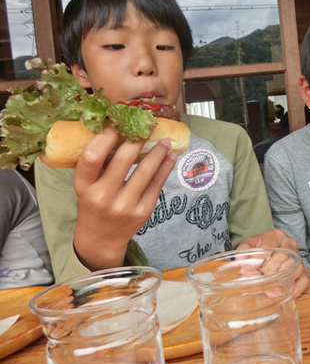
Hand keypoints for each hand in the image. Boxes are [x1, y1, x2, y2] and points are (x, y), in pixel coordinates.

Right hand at [72, 126, 176, 270]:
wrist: (101, 238)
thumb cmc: (93, 203)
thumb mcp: (86, 185)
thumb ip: (98, 163)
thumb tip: (119, 129)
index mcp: (83, 187)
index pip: (92, 157)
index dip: (106, 137)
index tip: (118, 124)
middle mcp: (103, 197)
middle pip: (123, 160)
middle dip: (137, 139)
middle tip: (147, 127)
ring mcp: (125, 206)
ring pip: (145, 171)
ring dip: (158, 152)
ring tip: (164, 140)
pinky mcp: (143, 211)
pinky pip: (157, 183)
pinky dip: (165, 167)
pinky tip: (170, 156)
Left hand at [237, 229, 308, 297]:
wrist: (272, 247)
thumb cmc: (261, 246)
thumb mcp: (250, 243)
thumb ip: (244, 249)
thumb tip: (240, 259)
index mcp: (276, 235)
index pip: (268, 247)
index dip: (258, 260)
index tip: (248, 271)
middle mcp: (289, 244)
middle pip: (283, 257)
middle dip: (270, 272)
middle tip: (258, 283)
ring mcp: (298, 257)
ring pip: (295, 268)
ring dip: (283, 281)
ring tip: (270, 291)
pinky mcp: (303, 269)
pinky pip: (304, 279)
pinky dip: (297, 288)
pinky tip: (288, 294)